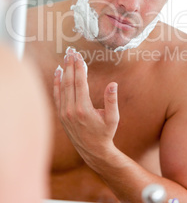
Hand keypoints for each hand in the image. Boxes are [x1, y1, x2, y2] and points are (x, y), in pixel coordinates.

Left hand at [53, 48, 119, 162]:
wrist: (92, 150)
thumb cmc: (105, 133)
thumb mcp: (113, 118)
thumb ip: (112, 101)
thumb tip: (113, 84)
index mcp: (83, 109)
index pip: (80, 83)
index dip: (79, 68)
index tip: (79, 56)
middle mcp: (71, 110)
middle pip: (69, 82)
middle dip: (70, 65)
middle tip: (71, 51)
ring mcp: (64, 113)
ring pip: (62, 87)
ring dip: (64, 71)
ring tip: (66, 57)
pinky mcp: (61, 115)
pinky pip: (57, 95)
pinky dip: (56, 83)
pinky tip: (58, 72)